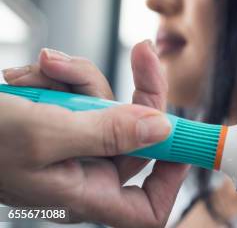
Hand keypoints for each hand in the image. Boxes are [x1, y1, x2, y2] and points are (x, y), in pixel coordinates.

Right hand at [0, 41, 188, 227]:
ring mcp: (66, 142)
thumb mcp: (44, 133)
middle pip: (134, 133)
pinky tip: (29, 74)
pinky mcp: (52, 118)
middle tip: (143, 52)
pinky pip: (75, 91)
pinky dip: (57, 75)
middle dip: (131, 90)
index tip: (181, 136)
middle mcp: (80, 170)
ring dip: (79, 79)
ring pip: (103, 103)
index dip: (171, 179)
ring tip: (43, 71)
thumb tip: (164, 129)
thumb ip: (107, 133)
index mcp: (83, 192)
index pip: (145, 208)